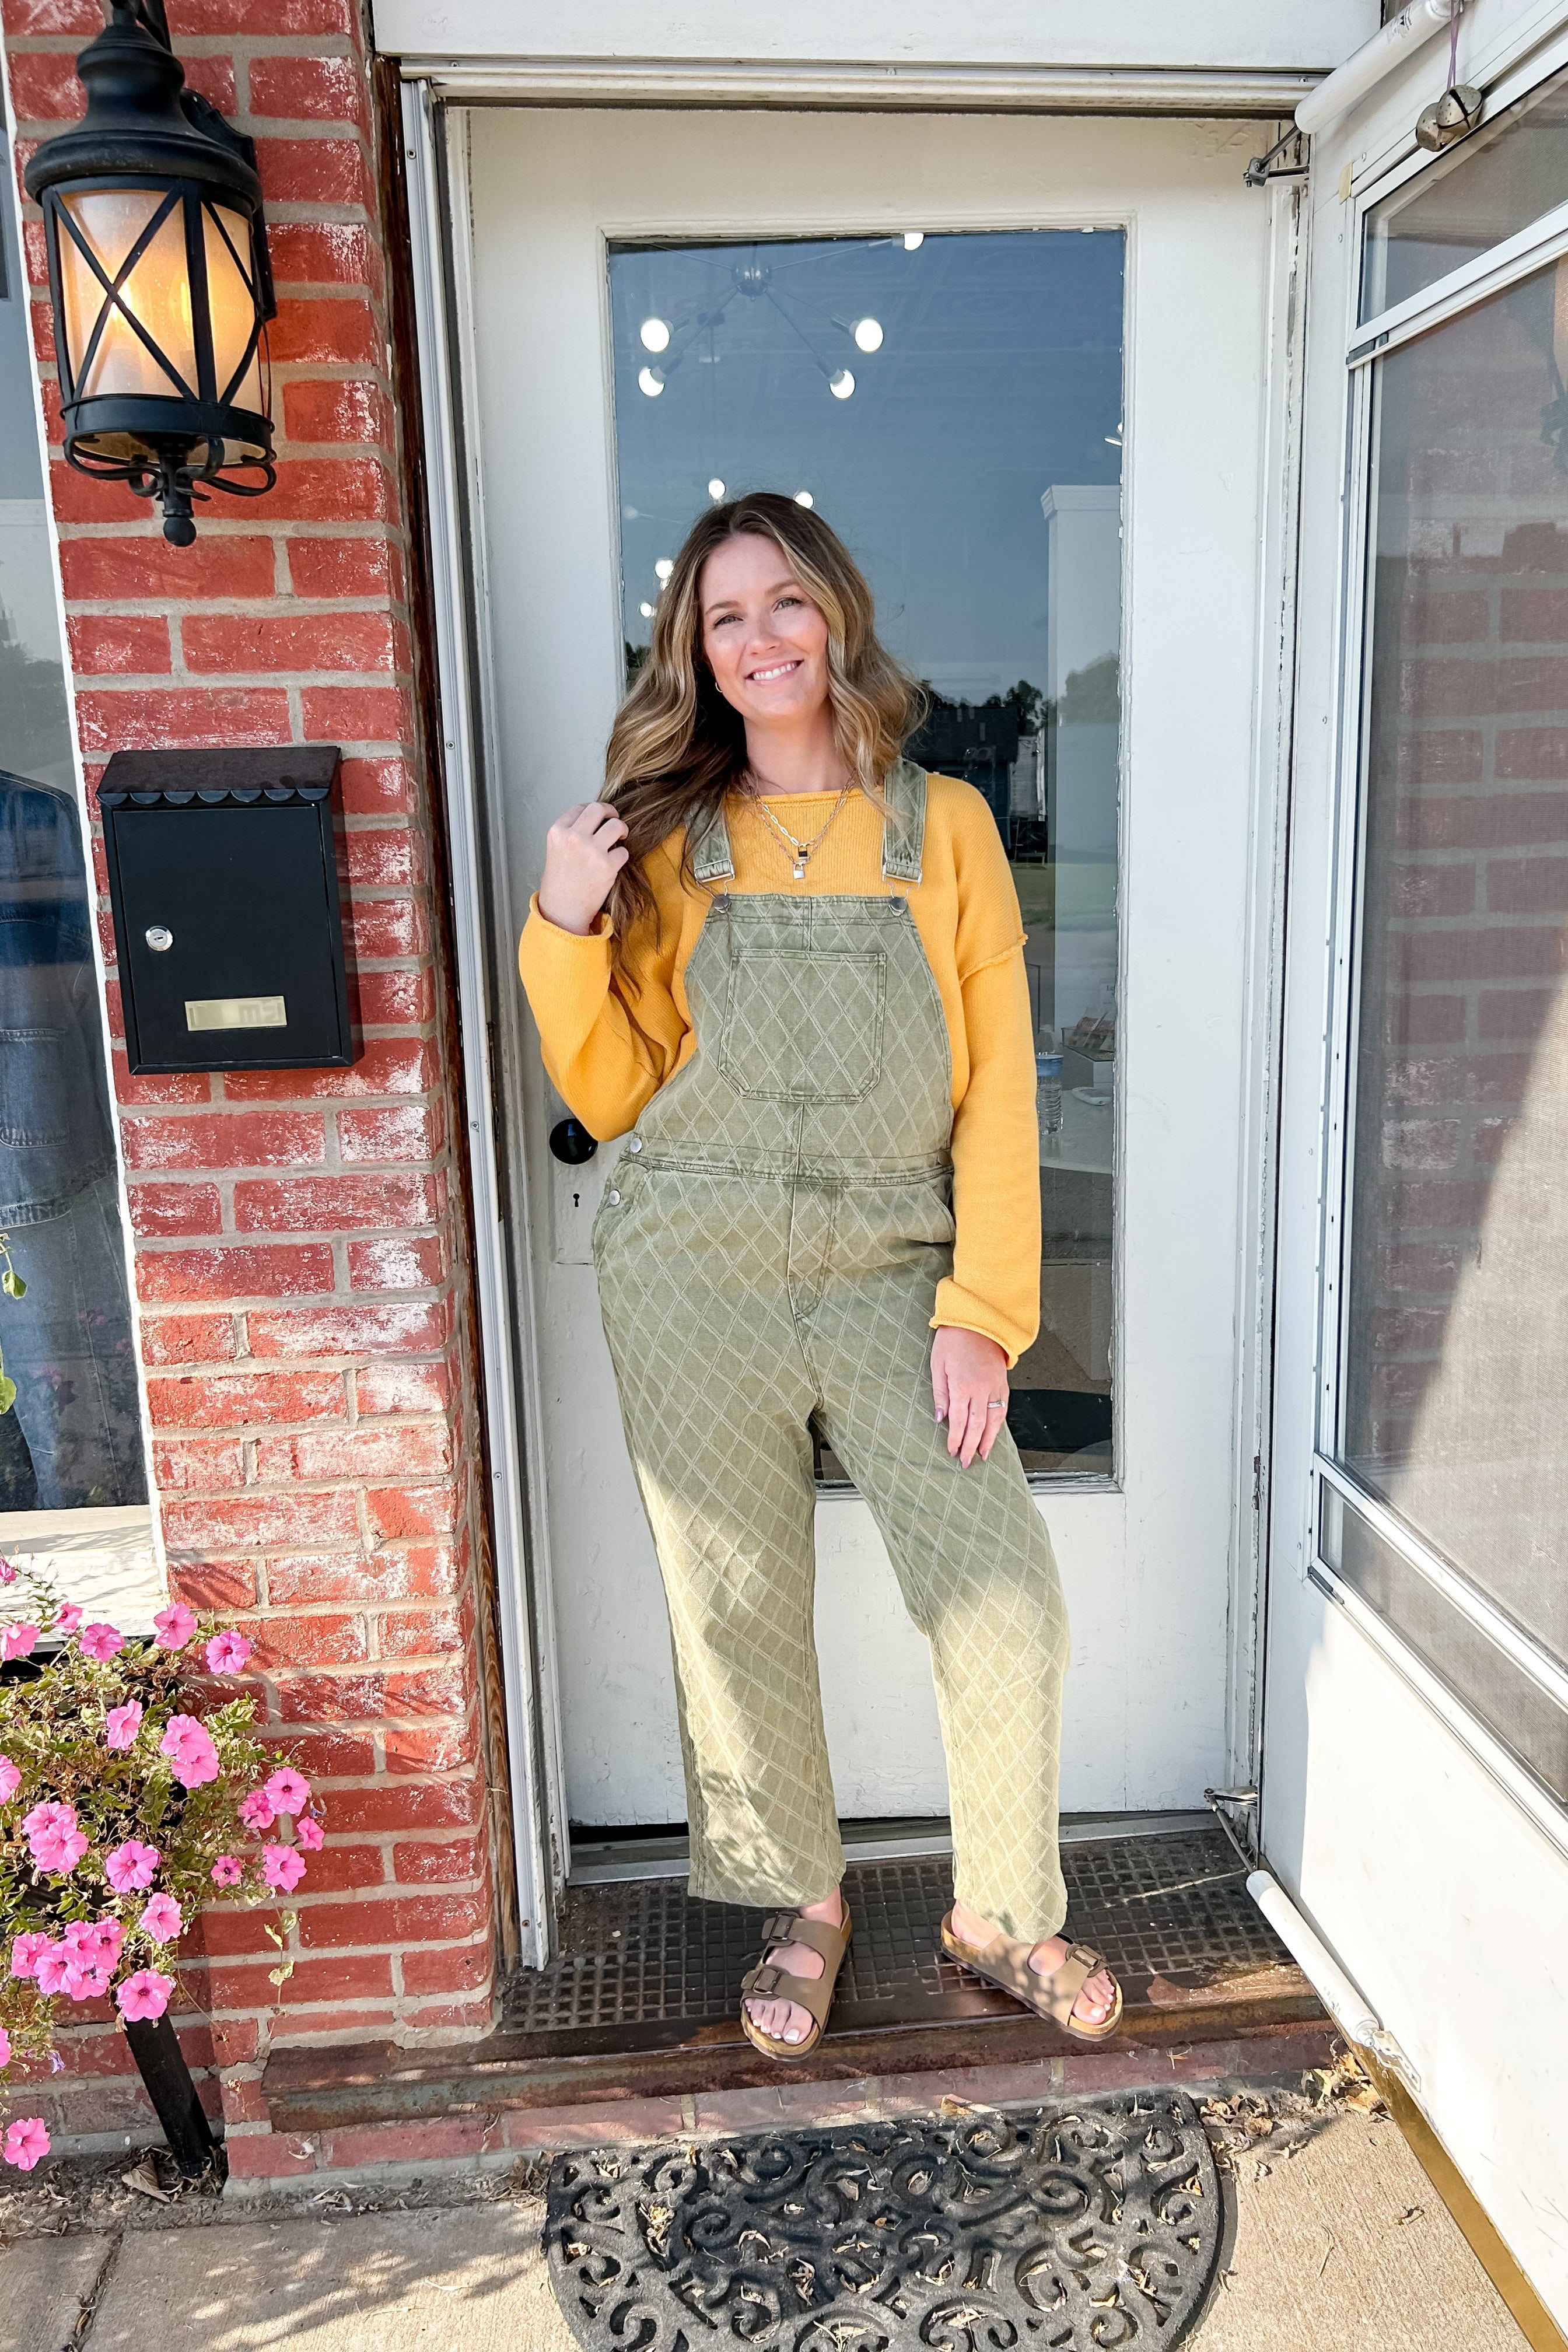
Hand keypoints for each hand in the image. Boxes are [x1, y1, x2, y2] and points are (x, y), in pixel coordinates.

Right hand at [538, 801, 628, 935]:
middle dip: (610, 812)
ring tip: (620, 838)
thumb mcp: (556, 849)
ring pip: (616, 825)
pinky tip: (614, 863)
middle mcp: (574, 837)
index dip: (593, 810)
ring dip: (621, 830)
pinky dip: (622, 856)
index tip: (599, 816)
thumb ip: (571, 832)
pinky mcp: (606, 866)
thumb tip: (595, 819)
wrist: (562, 910)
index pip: (580, 807)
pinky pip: (623, 852)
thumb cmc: (559, 882)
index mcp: (558, 832)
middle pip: (599, 808)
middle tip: (614, 820)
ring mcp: (591, 851)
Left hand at [931, 1327, 1009, 1467]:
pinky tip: (994, 1433)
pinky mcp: (1003, 1382)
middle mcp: (981, 1389)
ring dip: (989, 1440)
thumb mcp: (938, 1365)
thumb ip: (940, 1394)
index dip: (955, 1439)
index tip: (951, 1451)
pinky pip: (1002, 1408)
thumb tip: (940, 1419)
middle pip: (978, 1426)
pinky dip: (998, 1424)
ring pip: (994, 1420)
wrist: (977, 1320)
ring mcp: (995, 1386)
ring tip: (983, 1455)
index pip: (959, 1421)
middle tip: (966, 1462)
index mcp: (962, 1385)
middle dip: (971, 1446)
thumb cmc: (953, 1340)